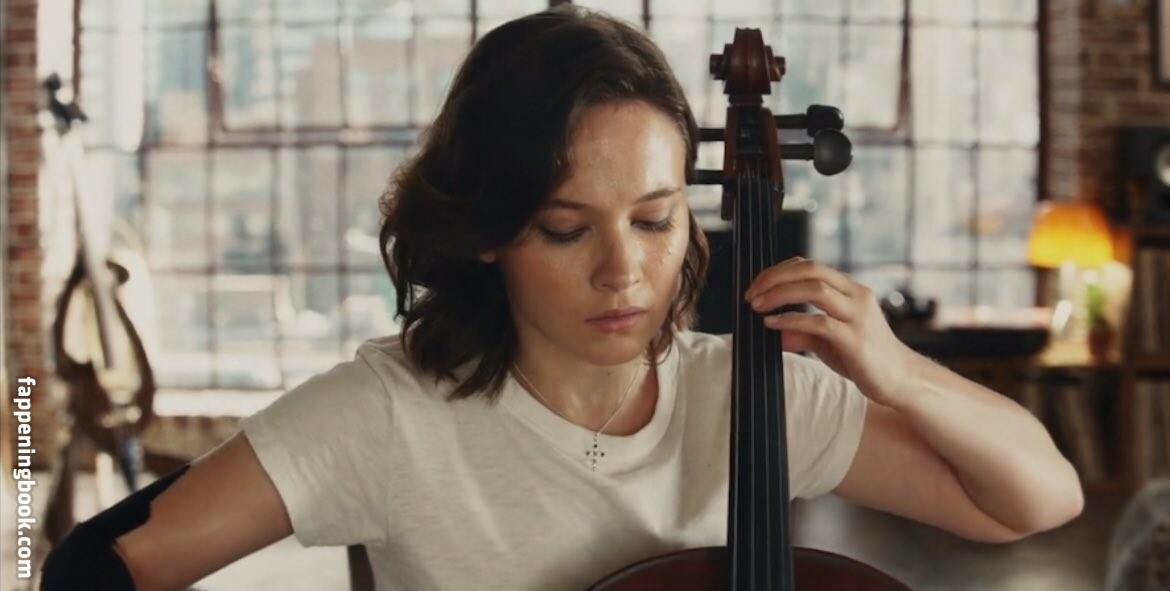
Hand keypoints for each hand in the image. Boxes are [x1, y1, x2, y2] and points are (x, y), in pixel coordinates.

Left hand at [743, 257, 917, 407]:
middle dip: (775, 277)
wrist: (900, 380)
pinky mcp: (855, 339)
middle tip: (751, 294)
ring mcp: (858, 316)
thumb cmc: (865, 359)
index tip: (757, 285)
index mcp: (850, 289)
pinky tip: (772, 325)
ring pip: (815, 289)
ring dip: (780, 294)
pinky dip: (791, 320)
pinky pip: (819, 322)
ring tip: (757, 306)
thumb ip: (803, 333)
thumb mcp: (829, 342)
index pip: (810, 265)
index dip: (779, 271)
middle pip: (811, 270)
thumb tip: (774, 331)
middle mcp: (856, 295)